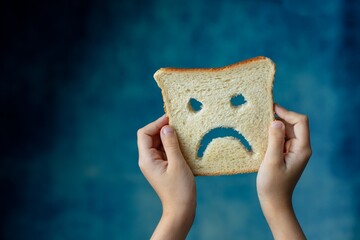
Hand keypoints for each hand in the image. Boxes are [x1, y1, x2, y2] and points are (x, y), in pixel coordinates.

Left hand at [137, 115, 195, 239]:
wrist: (181, 210)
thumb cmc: (180, 189)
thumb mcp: (177, 163)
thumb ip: (171, 144)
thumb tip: (166, 127)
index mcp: (147, 159)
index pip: (144, 133)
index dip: (156, 123)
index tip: (171, 120)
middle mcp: (147, 160)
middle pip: (150, 136)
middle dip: (163, 129)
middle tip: (179, 125)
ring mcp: (154, 164)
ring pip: (158, 143)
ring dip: (168, 136)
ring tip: (183, 133)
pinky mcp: (162, 167)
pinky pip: (164, 150)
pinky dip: (172, 145)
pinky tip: (183, 144)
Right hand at [256, 104, 311, 239]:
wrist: (274, 202)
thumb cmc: (273, 184)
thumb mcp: (272, 161)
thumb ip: (275, 139)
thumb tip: (277, 121)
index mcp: (302, 148)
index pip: (300, 122)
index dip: (287, 112)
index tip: (271, 109)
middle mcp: (300, 148)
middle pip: (293, 124)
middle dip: (279, 118)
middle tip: (261, 115)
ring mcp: (293, 151)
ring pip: (286, 131)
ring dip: (274, 127)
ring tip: (258, 126)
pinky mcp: (285, 154)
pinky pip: (280, 139)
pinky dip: (271, 135)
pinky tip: (260, 137)